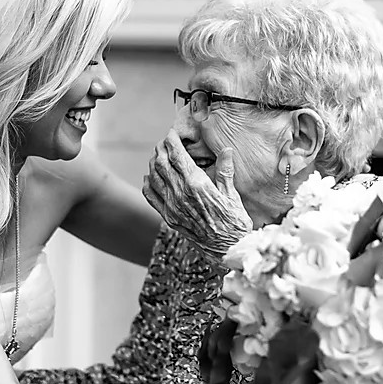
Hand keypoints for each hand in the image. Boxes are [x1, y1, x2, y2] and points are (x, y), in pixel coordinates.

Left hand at [142, 130, 251, 262]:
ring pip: (153, 177)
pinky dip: (147, 183)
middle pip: (162, 163)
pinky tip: (150, 177)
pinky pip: (150, 196)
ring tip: (158, 155)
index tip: (172, 133)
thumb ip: (225, 171)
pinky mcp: (168, 218)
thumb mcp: (233, 194)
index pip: (177, 155)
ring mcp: (172, 207)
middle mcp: (180, 194)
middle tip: (165, 142)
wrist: (227, 250)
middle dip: (161, 149)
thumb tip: (226, 150)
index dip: (171, 141)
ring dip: (153, 163)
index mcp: (197, 185)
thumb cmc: (234, 222)